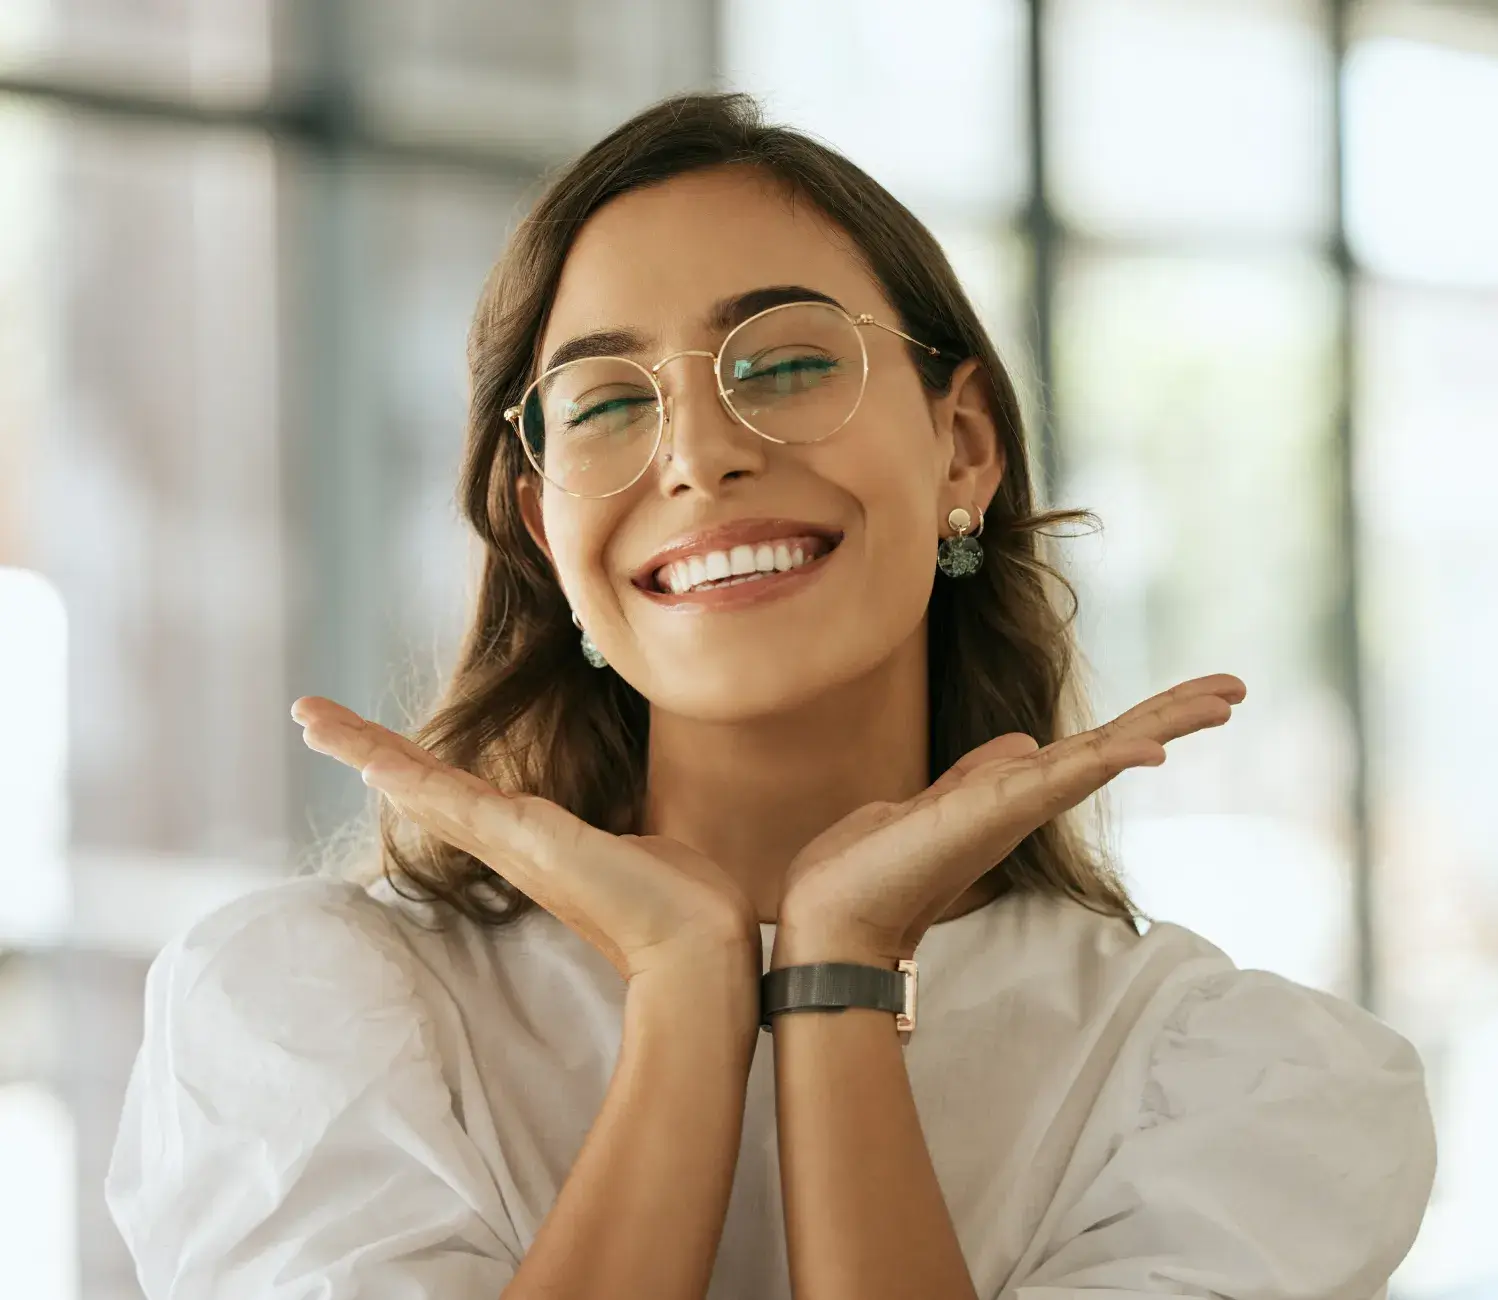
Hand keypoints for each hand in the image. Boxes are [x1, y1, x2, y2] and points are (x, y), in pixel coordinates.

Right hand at [291, 696, 760, 982]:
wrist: (701, 944)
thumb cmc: (678, 902)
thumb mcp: (636, 847)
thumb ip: (615, 835)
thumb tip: (631, 833)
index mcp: (528, 840)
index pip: (452, 791)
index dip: (405, 763)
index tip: (366, 742)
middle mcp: (508, 843)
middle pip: (417, 785)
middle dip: (361, 746)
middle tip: (306, 715)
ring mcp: (513, 843)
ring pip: (423, 787)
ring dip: (365, 749)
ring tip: (312, 719)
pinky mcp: (529, 843)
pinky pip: (458, 803)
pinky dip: (412, 780)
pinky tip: (371, 761)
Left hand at [774, 674, 1247, 966]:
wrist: (830, 915)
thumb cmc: (872, 867)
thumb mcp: (933, 803)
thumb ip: (979, 774)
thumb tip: (1021, 742)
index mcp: (1012, 794)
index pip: (1091, 748)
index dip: (1143, 722)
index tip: (1197, 697)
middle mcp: (1025, 802)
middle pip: (1113, 748)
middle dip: (1173, 716)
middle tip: (1236, 689)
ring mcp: (1015, 808)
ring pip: (1102, 756)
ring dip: (1163, 725)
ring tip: (1223, 698)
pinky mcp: (994, 813)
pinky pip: (1062, 779)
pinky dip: (1108, 761)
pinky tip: (1153, 748)